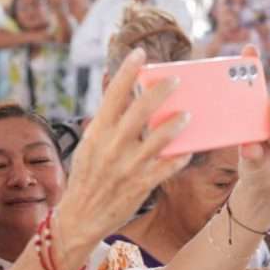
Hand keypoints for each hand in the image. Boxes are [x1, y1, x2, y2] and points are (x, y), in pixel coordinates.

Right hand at [54, 47, 192, 269]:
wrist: (80, 217)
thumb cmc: (85, 178)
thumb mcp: (88, 147)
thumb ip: (104, 124)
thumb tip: (118, 97)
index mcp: (96, 134)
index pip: (112, 96)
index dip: (127, 73)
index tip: (139, 53)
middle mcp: (111, 148)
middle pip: (140, 112)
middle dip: (160, 92)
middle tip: (176, 79)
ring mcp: (127, 167)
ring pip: (158, 139)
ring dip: (176, 124)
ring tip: (189, 113)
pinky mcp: (140, 185)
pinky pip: (167, 167)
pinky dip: (179, 157)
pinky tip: (187, 150)